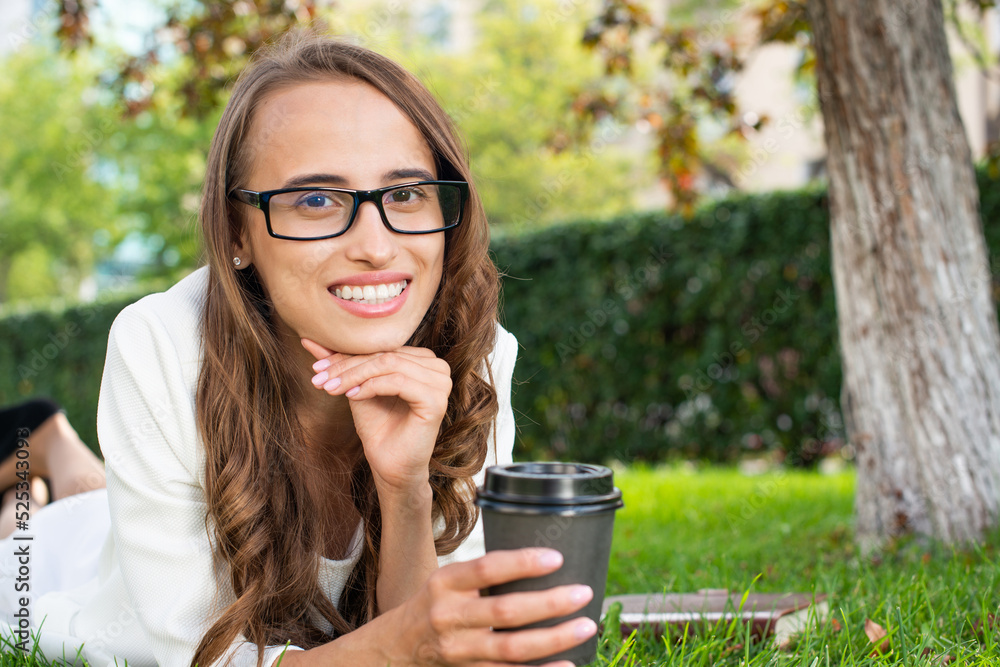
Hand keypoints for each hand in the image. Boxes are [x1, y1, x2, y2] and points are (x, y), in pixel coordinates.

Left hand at [301, 338, 451, 495]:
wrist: (390, 466)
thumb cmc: (378, 427)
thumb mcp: (356, 387)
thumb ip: (340, 363)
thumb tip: (308, 339)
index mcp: (424, 360)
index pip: (382, 348)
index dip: (347, 355)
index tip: (316, 366)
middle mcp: (437, 367)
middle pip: (385, 354)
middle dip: (346, 366)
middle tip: (319, 378)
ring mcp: (440, 383)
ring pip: (389, 364)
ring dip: (354, 375)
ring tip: (331, 388)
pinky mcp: (436, 400)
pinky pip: (398, 381)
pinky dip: (371, 386)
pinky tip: (352, 396)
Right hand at [389, 548, 596, 666]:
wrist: (396, 647)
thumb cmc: (435, 605)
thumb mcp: (447, 581)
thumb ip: (483, 574)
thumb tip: (544, 560)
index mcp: (446, 583)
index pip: (487, 568)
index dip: (523, 563)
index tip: (557, 558)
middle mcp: (449, 616)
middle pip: (505, 612)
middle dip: (549, 603)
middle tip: (583, 593)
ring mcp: (458, 650)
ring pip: (512, 648)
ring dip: (554, 639)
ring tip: (585, 626)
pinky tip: (567, 665)